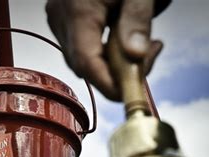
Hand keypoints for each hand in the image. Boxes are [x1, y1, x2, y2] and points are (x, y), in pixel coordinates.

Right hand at [46, 0, 168, 100]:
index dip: (109, 85)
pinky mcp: (64, 17)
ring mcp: (59, 17)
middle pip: (85, 65)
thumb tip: (135, 57)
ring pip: (83, 59)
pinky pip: (82, 47)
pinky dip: (105, 51)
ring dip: (113, 62)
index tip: (133, 93)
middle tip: (149, 58)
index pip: (87, 63)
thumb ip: (137, 22)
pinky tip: (125, 39)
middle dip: (118, 73)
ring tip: (143, 44)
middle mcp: (61, 16)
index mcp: (77, 10)